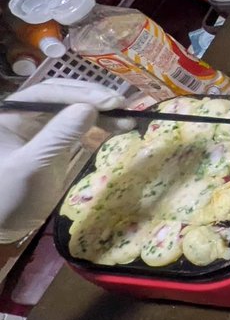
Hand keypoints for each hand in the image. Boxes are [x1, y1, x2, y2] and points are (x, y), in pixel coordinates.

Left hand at [0, 79, 126, 241]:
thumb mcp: (33, 165)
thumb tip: (89, 108)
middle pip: (65, 96)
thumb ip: (60, 135)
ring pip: (75, 110)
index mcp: (12, 114)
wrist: (3, 227)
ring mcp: (43, 130)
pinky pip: (80, 128)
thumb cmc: (10, 195)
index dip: (82, 93)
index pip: (49, 92)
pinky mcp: (56, 145)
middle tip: (124, 107)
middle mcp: (27, 116)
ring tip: (127, 120)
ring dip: (102, 113)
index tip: (112, 102)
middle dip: (94, 99)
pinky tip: (118, 129)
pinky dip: (100, 127)